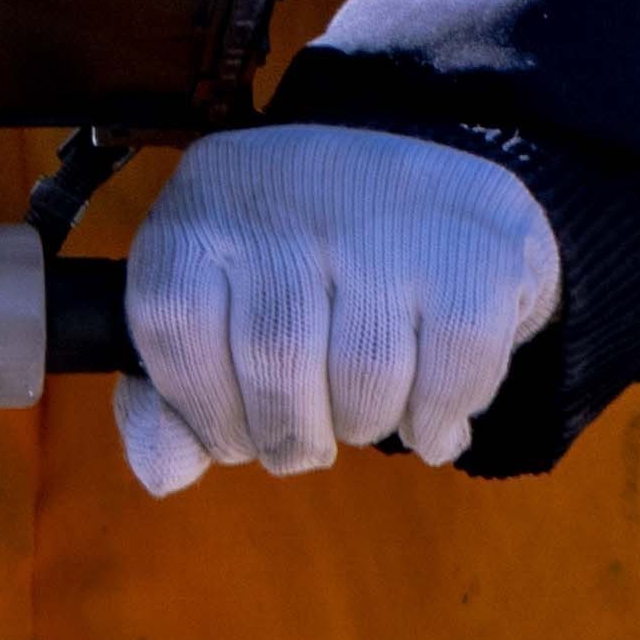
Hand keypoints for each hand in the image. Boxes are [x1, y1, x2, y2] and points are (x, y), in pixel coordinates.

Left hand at [115, 124, 560, 488]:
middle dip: (289, 435)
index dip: (201, 406)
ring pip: (365, 376)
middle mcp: (287, 197)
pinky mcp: (476, 252)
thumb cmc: (305, 258)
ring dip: (364, 426)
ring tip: (366, 407)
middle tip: (305, 438)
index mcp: (202, 205)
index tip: (232, 432)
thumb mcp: (217, 294)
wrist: (440, 167)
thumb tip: (163, 473)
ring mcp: (385, 219)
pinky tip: (429, 416)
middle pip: (274, 360)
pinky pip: (449, 380)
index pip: (170, 321)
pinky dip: (436, 422)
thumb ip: (170, 392)